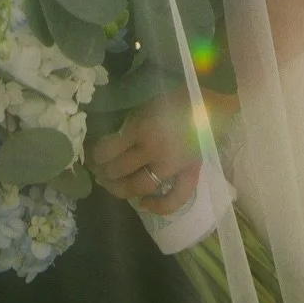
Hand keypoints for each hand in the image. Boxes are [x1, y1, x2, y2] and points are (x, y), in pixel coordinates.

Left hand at [86, 89, 236, 216]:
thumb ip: (131, 124)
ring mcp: (172, 165)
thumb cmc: (176, 96)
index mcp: (141, 127)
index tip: (92, 156)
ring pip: (139, 186)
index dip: (96, 155)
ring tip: (110, 186)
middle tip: (97, 172)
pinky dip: (158, 206)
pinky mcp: (189, 173)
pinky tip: (143, 204)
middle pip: (119, 169)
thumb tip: (112, 142)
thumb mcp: (146, 104)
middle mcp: (153, 149)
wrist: (211, 98)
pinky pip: (174, 198)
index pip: (109, 149)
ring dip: (120, 189)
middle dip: (103, 172)